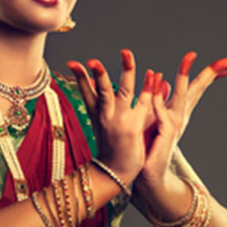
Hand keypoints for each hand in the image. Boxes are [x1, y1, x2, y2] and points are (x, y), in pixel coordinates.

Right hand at [67, 50, 153, 184]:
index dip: (80, 77)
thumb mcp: (105, 123)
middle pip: (101, 89)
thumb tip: (102, 88)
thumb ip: (107, 103)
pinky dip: (149, 88)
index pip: (86, 91)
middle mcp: (105, 115)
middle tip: (93, 60)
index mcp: (97, 113)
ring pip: (122, 91)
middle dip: (98, 73)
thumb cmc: (113, 146)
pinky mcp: (133, 127)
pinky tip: (153, 75)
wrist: (116, 172)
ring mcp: (119, 121)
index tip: (72, 63)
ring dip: (126, 72)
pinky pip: (143, 103)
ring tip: (126, 54)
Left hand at [139, 52, 226, 188]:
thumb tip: (162, 79)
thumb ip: (159, 100)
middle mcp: (181, 116)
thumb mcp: (154, 119)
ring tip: (190, 59)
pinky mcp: (164, 135)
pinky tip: (160, 82)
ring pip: (182, 96)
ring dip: (184, 77)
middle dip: (212, 72)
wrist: (150, 175)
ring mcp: (174, 125)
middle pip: (198, 89)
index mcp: (181, 111)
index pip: (199, 87)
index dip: (213, 73)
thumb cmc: (150, 147)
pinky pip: (161, 113)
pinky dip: (160, 98)